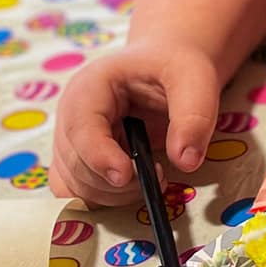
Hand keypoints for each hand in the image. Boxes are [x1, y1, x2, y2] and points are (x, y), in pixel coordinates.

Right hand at [50, 42, 219, 205]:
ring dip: (114, 194)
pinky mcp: (79, 161)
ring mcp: (71, 141)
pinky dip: (105, 199)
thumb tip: (185, 161)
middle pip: (76, 163)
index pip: (81, 128)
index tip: (127, 174)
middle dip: (116, 181)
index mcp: (91, 86)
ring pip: (76, 184)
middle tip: (160, 173)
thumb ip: (194, 116)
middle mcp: (71, 115)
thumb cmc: (174, 67)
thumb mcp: (194, 78)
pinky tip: (135, 186)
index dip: (99, 156)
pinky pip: (78, 192)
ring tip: (153, 175)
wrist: (165, 68)